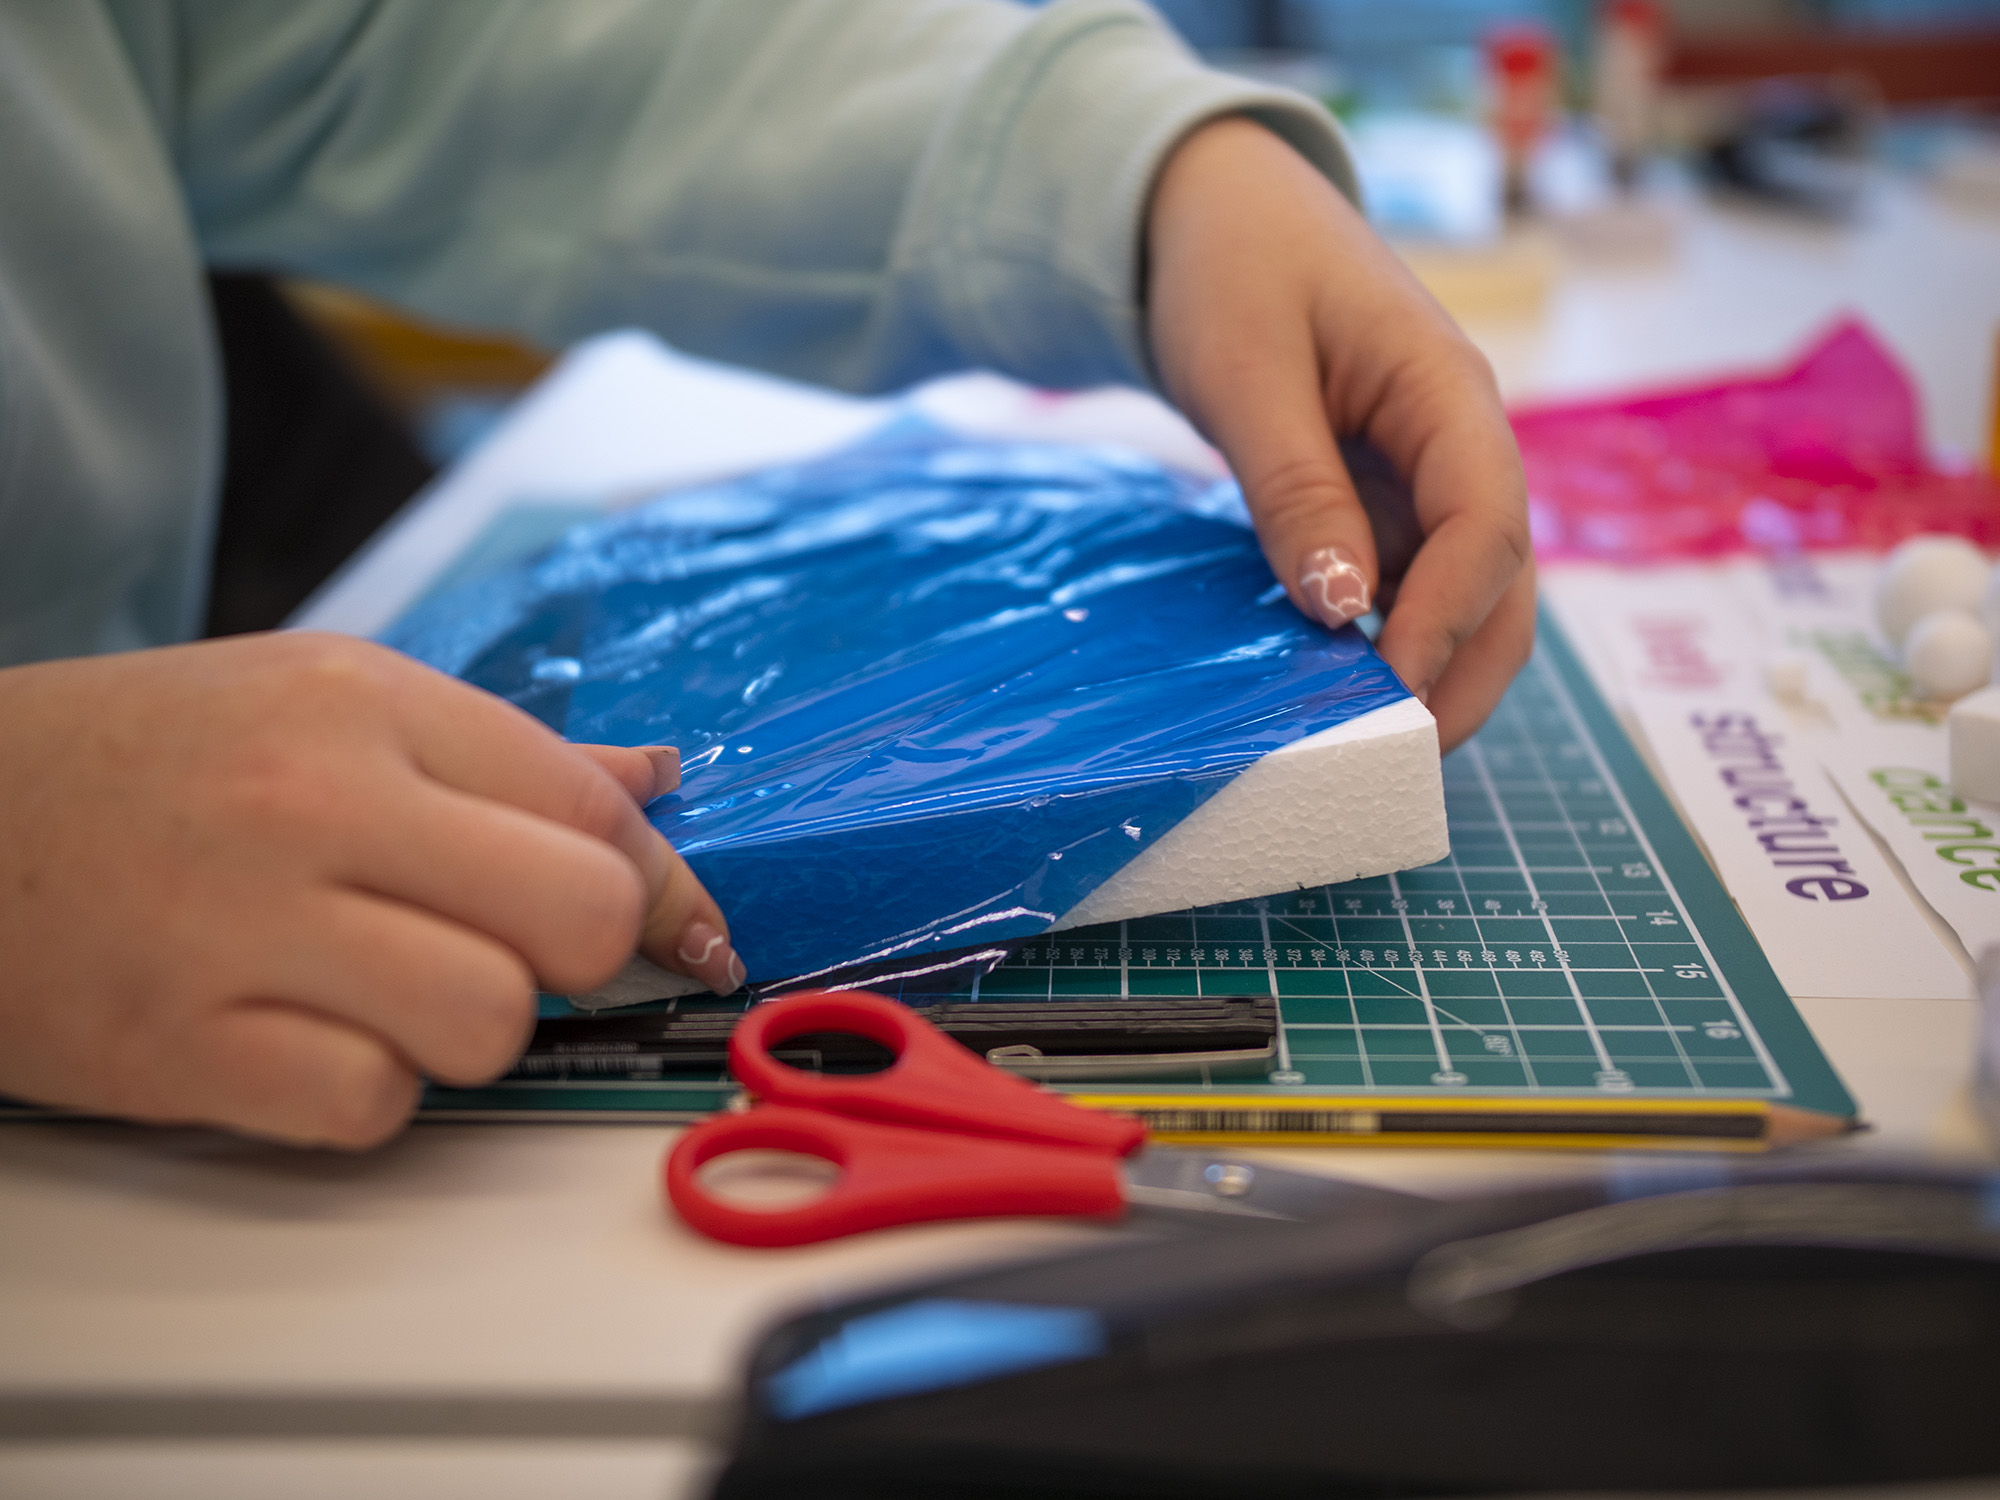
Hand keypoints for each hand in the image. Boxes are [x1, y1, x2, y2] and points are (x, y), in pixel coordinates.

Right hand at [0, 633, 739, 1146]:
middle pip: (574, 917)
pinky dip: (366, 1093)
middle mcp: (316, 802)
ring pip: (489, 1021)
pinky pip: (373, 1104)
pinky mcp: (184, 1046)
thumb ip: (498, 752)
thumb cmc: (146, 759)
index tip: (683, 930)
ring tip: (389, 990)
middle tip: (517, 951)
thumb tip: (652, 780)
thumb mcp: (320, 700)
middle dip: (580, 957)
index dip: (663, 885)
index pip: (592, 807)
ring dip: (469, 1030)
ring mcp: (246, 926)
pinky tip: (307, 1039)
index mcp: (364, 703)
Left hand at [1146, 116, 1534, 750]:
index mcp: (1449, 392)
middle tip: (1392, 761)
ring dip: (1426, 669)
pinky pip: (1406, 583)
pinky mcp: (1386, 500)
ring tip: (1360, 745)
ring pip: (1463, 594)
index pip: (1488, 523)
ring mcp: (1427, 475)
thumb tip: (1339, 607)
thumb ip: (1294, 488)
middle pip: (1504, 580)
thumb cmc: (1232, 267)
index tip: (1387, 689)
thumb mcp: (1248, 373)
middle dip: (1463, 675)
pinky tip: (1328, 688)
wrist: (1216, 210)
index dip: (1447, 616)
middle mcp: (1459, 442)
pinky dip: (1380, 642)